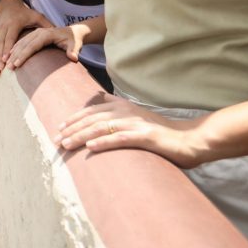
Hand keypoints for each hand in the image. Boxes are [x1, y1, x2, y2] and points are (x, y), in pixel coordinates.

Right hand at [0, 0, 51, 73]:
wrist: (8, 5)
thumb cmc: (26, 13)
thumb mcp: (37, 16)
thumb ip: (47, 24)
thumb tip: (58, 34)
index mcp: (14, 23)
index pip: (10, 37)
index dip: (7, 48)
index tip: (6, 59)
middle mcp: (3, 27)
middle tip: (0, 69)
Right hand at [6, 25, 85, 68]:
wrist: (74, 31)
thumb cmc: (74, 39)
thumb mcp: (76, 44)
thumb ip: (74, 50)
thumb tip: (73, 58)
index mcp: (47, 33)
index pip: (33, 45)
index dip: (24, 54)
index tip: (17, 63)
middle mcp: (38, 32)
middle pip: (23, 44)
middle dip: (14, 55)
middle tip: (8, 67)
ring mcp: (34, 33)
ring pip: (19, 42)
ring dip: (11, 53)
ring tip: (5, 64)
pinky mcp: (33, 35)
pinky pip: (20, 42)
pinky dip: (13, 49)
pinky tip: (7, 56)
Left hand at [53, 94, 211, 168]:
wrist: (191, 139)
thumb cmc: (162, 132)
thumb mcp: (137, 117)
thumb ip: (119, 109)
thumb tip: (100, 99)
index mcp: (123, 106)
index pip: (93, 111)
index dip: (75, 119)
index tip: (60, 128)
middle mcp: (126, 111)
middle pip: (93, 119)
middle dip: (72, 128)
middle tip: (56, 139)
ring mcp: (136, 123)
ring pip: (102, 128)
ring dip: (81, 136)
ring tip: (66, 144)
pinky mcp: (145, 137)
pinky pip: (120, 139)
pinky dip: (104, 142)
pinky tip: (90, 148)